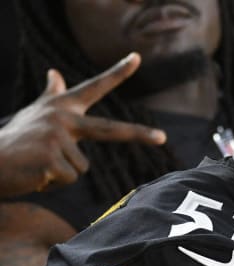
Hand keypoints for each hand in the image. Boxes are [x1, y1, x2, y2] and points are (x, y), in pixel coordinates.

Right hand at [0, 53, 165, 197]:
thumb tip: (54, 73)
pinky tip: (35, 173)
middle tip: (163, 138)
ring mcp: (57, 138)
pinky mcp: (52, 160)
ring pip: (82, 167)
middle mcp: (62, 118)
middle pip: (111, 130)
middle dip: (140, 135)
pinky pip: (68, 179)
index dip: (117, 73)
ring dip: (62, 173)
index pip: (95, 87)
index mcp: (62, 107)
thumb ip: (50, 95)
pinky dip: (52, 183)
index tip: (138, 57)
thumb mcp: (34, 114)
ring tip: (38, 164)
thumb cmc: (13, 139)